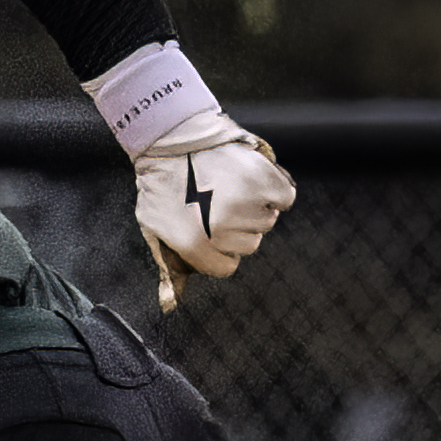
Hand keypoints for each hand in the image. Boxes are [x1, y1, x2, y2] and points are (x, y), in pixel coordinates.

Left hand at [132, 117, 295, 311]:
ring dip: (254, 206)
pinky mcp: (262, 180)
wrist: (171, 137)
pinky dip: (275, 191)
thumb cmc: (162, 182)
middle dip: (235, 226)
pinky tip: (253, 180)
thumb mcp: (155, 227)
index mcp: (194, 245)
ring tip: (229, 185)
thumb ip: (169, 265)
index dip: (220, 247)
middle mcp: (220, 229)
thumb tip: (171, 304)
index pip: (227, 267)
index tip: (210, 227)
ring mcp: (243, 204)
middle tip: (216, 199)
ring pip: (266, 222)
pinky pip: (285, 199)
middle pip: (249, 244)